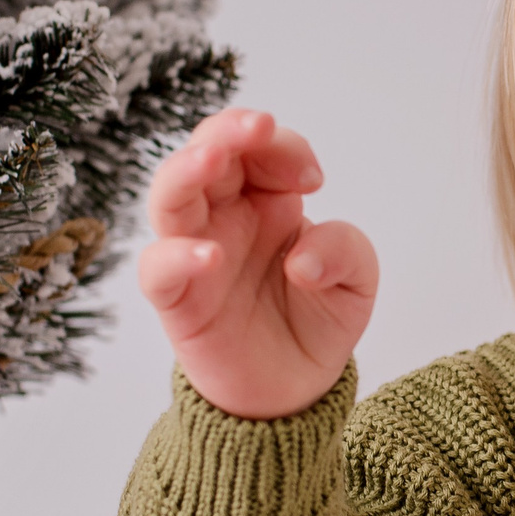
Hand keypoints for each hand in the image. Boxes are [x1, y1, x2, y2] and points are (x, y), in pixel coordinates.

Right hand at [137, 109, 378, 418]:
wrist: (293, 390)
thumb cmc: (316, 320)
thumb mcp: (355, 282)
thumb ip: (346, 251)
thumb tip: (302, 258)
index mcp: (265, 199)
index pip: (259, 149)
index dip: (283, 148)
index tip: (314, 180)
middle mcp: (224, 217)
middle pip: (206, 152)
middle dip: (227, 130)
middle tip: (256, 125)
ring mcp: (196, 254)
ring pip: (169, 196)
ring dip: (184, 170)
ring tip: (209, 159)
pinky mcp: (178, 300)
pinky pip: (158, 268)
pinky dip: (176, 256)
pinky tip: (209, 256)